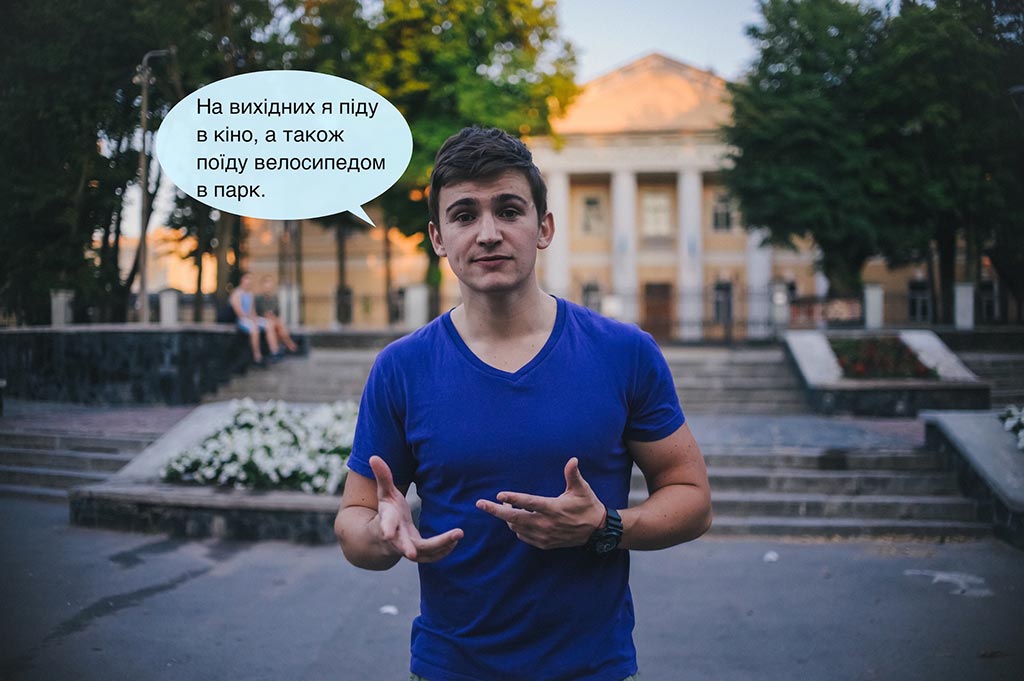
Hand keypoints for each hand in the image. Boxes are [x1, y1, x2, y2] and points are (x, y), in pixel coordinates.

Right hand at [369, 455, 463, 561]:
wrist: (386, 536)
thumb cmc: (387, 510)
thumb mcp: (384, 493)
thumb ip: (383, 477)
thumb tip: (373, 457)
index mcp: (388, 522)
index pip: (386, 526)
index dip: (386, 529)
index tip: (387, 534)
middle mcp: (397, 539)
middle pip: (403, 546)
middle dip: (410, 549)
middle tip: (413, 553)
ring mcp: (408, 548)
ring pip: (423, 554)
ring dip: (441, 546)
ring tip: (458, 534)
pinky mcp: (419, 553)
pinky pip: (432, 556)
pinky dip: (444, 550)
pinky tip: (456, 540)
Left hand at [475, 458, 606, 549]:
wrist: (597, 531)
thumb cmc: (588, 506)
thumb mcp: (582, 489)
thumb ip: (573, 474)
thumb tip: (572, 459)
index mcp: (553, 508)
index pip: (529, 503)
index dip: (513, 499)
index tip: (499, 495)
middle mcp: (546, 524)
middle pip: (514, 518)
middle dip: (495, 511)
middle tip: (480, 504)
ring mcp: (544, 536)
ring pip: (516, 527)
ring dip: (507, 517)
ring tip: (505, 506)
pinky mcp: (545, 543)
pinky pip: (523, 536)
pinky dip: (517, 528)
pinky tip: (517, 520)